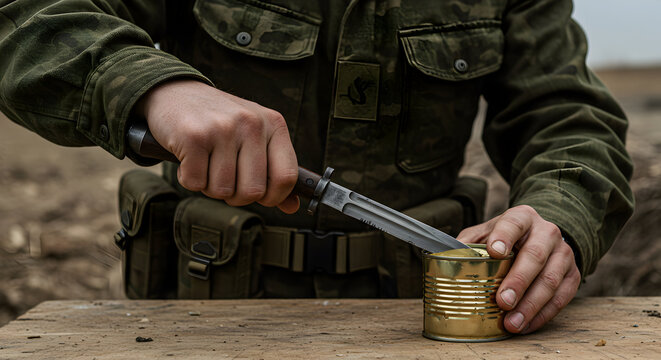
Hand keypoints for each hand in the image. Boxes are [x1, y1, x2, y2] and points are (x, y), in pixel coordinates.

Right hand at [135, 79, 298, 212]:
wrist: (176, 92)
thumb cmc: (219, 121)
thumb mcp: (255, 137)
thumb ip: (274, 171)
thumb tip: (292, 206)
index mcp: (274, 124)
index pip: (287, 177)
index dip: (273, 197)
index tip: (260, 196)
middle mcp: (251, 123)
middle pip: (253, 191)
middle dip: (236, 196)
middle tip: (225, 179)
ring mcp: (222, 128)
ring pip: (222, 190)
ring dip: (210, 187)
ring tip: (206, 164)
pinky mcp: (193, 135)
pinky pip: (195, 183)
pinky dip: (188, 179)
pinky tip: (190, 159)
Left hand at [457, 205, 580, 333]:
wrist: (543, 236)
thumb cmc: (509, 237)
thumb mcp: (487, 232)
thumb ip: (469, 242)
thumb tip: (445, 259)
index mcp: (522, 218)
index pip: (513, 223)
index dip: (504, 236)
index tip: (494, 251)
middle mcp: (547, 232)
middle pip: (535, 256)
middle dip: (518, 281)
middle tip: (502, 301)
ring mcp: (563, 253)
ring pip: (551, 280)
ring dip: (531, 305)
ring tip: (512, 322)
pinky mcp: (573, 274)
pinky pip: (562, 297)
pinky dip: (543, 314)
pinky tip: (526, 324)